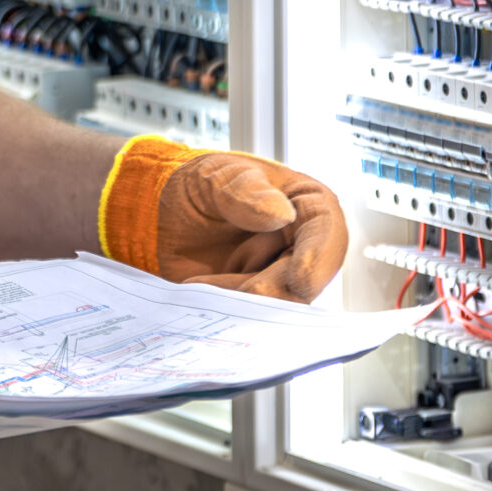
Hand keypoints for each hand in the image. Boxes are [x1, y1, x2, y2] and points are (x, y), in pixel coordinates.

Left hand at [155, 151, 349, 302]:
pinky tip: (200, 293)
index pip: (326, 230)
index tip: (300, 278)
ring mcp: (277, 276)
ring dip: (243, 299)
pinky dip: (228, 309)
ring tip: (202, 283)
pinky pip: (251, 315)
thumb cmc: (201, 185)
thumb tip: (281, 214)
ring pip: (277, 303)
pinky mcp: (254, 301)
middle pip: (304, 279)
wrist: (165, 215)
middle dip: (272, 289)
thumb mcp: (215, 175)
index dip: (319, 256)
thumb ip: (243, 189)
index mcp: (305, 205)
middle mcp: (300, 245)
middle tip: (241, 290)